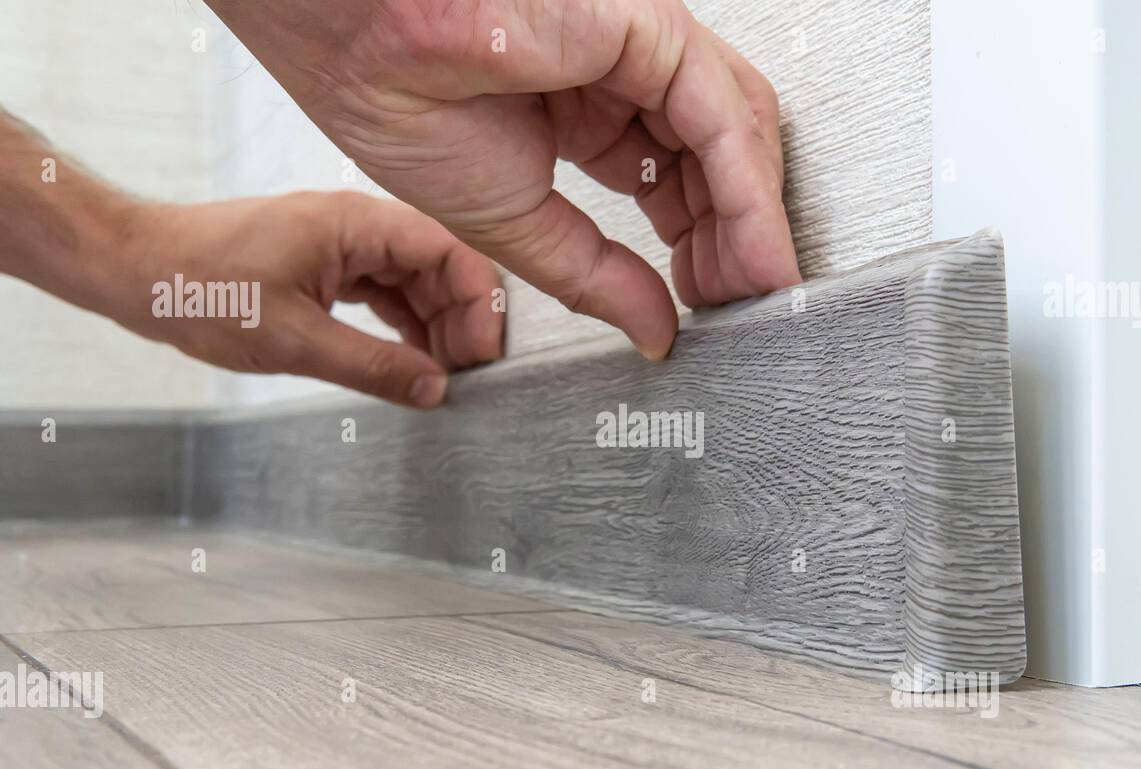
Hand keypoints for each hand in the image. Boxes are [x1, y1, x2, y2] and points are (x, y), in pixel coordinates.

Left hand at [114, 192, 502, 407]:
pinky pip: (384, 294)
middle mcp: (356, 226)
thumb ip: (373, 366)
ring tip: (443, 377)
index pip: (448, 251)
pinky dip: (404, 327)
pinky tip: (411, 362)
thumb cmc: (201, 290)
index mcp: (355, 224)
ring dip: (435, 328)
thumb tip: (435, 390)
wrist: (137, 272)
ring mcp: (341, 245)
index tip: (485, 354)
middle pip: (439, 267)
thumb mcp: (294, 340)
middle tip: (466, 377)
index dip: (479, 301)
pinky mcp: (325, 266)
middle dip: (461, 321)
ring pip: (414, 283)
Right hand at [208, 0, 801, 359]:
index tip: (708, 298)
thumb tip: (658, 331)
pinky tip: (753, 247)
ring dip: (750, 219)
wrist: (351, 46)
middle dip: (731, 236)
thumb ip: (596, 279)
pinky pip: (721, 113)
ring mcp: (636, 47)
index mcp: (581, 110)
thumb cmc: (397, 103)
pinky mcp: (647, 27)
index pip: (669, 177)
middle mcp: (617, 76)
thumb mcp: (517, 228)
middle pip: (712, 157)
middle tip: (740, 300)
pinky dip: (746, 190)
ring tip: (754, 286)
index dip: (698, 241)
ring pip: (732, 131)